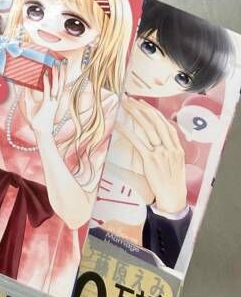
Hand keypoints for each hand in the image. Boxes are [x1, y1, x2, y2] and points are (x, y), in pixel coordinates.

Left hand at [25, 57, 66, 144]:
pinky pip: (47, 91)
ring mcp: (53, 101)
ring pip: (57, 84)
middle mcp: (55, 98)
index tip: (61, 64)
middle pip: (61, 82)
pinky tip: (45, 74)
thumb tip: (22, 85)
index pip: (58, 83)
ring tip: (56, 63)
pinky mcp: (48, 104)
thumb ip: (26, 94)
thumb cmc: (36, 119)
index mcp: (53, 98)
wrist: (39, 131)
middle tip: (63, 60)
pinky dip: (46, 82)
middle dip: (62, 71)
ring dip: (56, 74)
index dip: (60, 74)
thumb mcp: (29, 103)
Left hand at [118, 99, 187, 215]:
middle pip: (156, 122)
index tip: (144, 104)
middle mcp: (170, 148)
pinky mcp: (151, 160)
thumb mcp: (174, 164)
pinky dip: (128, 132)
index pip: (165, 125)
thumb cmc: (171, 182)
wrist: (173, 197)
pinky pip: (138, 142)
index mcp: (177, 148)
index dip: (154, 113)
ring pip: (148, 129)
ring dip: (136, 115)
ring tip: (125, 106)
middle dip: (143, 109)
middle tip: (131, 99)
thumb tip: (155, 143)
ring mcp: (161, 153)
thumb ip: (167, 151)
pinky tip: (119, 125)